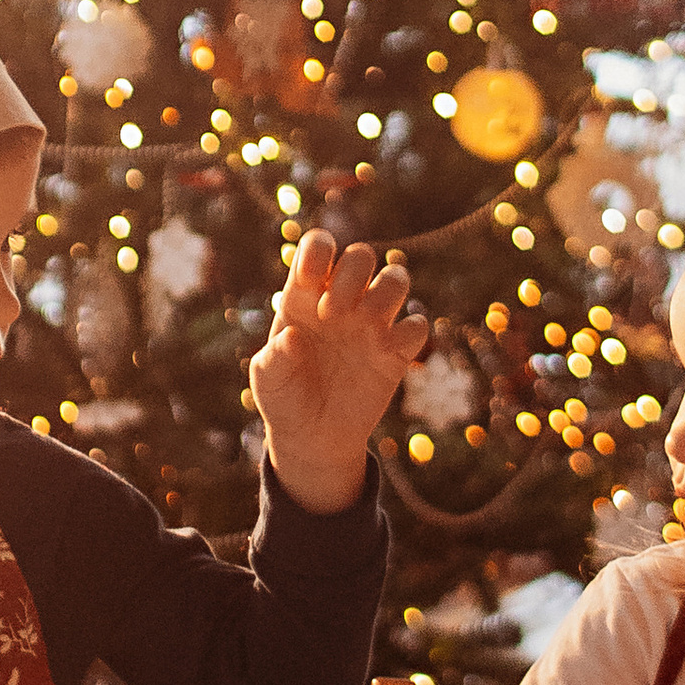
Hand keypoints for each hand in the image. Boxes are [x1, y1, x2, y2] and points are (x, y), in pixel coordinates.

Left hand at [249, 227, 428, 514]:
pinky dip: (408, 332)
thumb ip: (274, 357)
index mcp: (305, 295)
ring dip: (383, 295)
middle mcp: (342, 301)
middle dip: (350, 275)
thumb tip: (293, 337)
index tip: (308, 282)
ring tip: (362, 328)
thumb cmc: (284, 399)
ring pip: (396, 279)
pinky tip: (384, 353)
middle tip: (331, 314)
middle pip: (363, 254)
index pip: (319, 247)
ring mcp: (372, 325)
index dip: (319, 251)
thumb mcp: (267, 380)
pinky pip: (417, 326)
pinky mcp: (396, 353)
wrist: (312, 438)